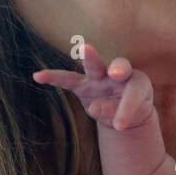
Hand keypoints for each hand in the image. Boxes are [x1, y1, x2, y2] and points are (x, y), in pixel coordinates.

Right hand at [33, 44, 154, 130]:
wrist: (124, 110)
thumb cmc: (133, 109)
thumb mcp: (131, 115)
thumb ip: (116, 112)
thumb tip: (93, 108)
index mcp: (137, 83)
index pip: (134, 93)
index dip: (126, 108)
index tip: (120, 126)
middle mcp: (119, 75)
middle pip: (120, 67)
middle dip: (118, 69)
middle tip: (116, 73)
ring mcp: (99, 77)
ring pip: (95, 67)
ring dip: (91, 59)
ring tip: (85, 49)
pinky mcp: (83, 84)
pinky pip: (68, 79)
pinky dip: (54, 77)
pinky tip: (38, 76)